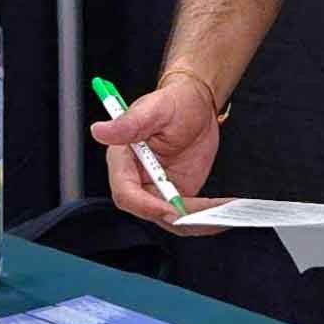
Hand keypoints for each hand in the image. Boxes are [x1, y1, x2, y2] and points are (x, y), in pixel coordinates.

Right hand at [91, 73, 223, 230]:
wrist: (197, 104)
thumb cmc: (173, 101)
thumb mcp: (154, 108)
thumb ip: (129, 123)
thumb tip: (100, 131)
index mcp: (124, 160)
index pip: (126, 193)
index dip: (145, 206)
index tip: (169, 208)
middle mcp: (138, 178)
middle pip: (148, 212)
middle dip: (175, 218)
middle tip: (202, 217)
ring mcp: (158, 189)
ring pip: (169, 219)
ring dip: (194, 222)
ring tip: (220, 215)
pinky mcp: (178, 193)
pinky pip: (187, 214)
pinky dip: (204, 218)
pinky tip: (224, 211)